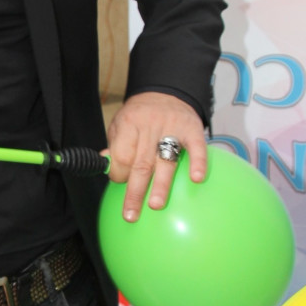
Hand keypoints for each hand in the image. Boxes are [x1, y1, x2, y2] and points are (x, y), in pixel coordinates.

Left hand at [106, 91, 206, 221]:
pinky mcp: (193, 129)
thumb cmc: (139, 115)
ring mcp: (172, 127)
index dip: (119, 173)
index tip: (119, 183)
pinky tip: (197, 179)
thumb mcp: (120, 124)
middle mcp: (150, 126)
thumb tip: (107, 166)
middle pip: (141, 163)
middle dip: (135, 191)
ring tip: (156, 204)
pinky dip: (198, 163)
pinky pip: (196, 147)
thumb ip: (115, 145)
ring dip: (161, 184)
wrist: (165, 91)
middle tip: (131, 214)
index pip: (122, 155)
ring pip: (166, 159)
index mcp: (129, 124)